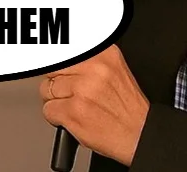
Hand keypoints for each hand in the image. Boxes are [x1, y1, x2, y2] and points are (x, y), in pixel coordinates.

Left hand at [40, 45, 149, 165]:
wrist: (139, 135)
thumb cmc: (126, 108)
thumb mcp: (114, 70)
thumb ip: (88, 61)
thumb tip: (59, 56)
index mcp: (104, 53)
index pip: (65, 50)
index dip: (60, 64)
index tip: (59, 68)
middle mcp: (94, 68)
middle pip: (53, 68)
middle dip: (58, 83)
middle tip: (73, 94)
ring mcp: (83, 89)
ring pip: (47, 89)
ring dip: (56, 101)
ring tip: (76, 107)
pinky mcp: (73, 111)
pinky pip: (48, 110)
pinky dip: (56, 118)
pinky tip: (74, 118)